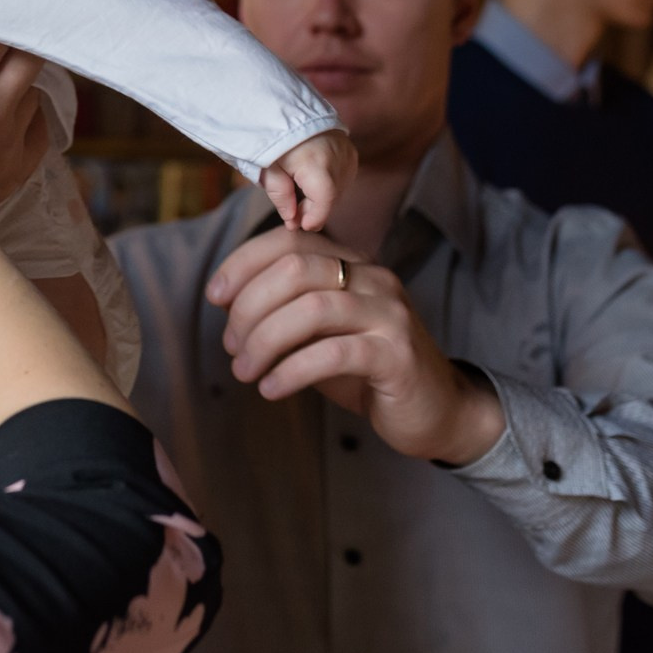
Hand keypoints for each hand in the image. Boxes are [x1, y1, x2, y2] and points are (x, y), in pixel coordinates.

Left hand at [208, 227, 503, 464]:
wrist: (438, 411)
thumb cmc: (367, 370)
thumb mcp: (319, 333)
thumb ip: (284, 311)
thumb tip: (228, 303)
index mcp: (353, 264)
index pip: (289, 241)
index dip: (243, 263)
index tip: (215, 296)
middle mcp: (374, 279)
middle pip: (295, 269)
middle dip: (249, 307)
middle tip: (232, 346)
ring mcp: (389, 314)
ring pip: (311, 308)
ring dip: (264, 341)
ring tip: (244, 371)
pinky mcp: (397, 355)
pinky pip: (333, 353)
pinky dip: (291, 370)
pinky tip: (271, 388)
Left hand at [260, 130, 356, 231]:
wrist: (287, 108)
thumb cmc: (274, 139)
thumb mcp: (269, 169)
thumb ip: (281, 197)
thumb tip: (293, 222)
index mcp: (316, 163)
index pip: (324, 201)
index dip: (314, 217)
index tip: (300, 226)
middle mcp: (338, 159)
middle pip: (331, 197)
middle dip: (313, 209)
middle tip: (294, 212)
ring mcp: (348, 155)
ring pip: (339, 189)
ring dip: (321, 198)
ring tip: (300, 194)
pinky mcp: (351, 152)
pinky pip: (343, 178)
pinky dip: (329, 185)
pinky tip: (312, 181)